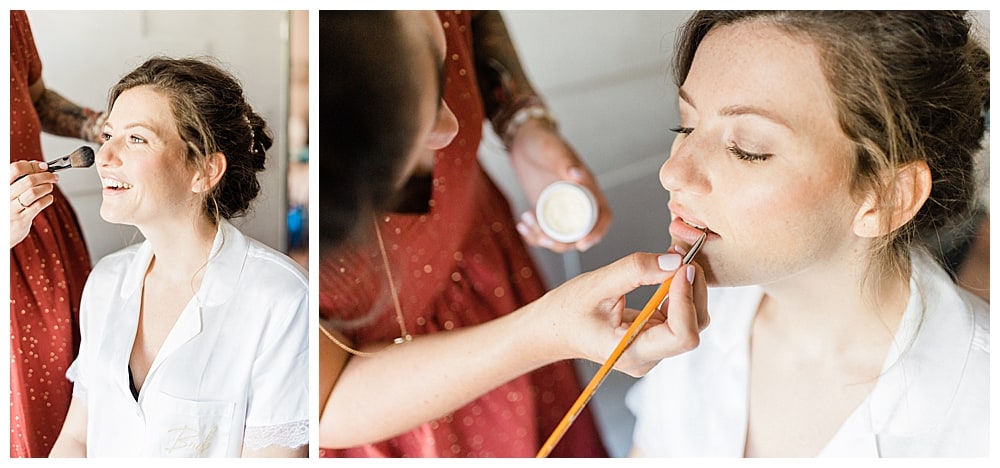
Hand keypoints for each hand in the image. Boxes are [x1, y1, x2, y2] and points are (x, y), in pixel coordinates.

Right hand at [10, 161, 56, 247]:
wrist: (4, 231)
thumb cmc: (10, 207)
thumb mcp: (10, 190)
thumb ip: (21, 178)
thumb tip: (41, 166)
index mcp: (1, 185)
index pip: (15, 168)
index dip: (33, 165)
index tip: (43, 166)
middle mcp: (4, 195)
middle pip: (28, 180)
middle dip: (45, 176)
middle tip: (53, 176)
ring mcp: (11, 208)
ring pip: (33, 192)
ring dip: (47, 187)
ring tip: (50, 187)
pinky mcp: (21, 219)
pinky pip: (38, 205)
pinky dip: (47, 199)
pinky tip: (48, 198)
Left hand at [509, 119, 611, 251]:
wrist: (521, 140)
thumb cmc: (541, 140)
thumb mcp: (551, 148)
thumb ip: (564, 161)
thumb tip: (577, 175)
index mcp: (587, 187)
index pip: (602, 216)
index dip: (597, 233)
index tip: (583, 244)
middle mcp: (577, 201)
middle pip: (579, 234)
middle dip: (562, 243)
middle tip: (543, 236)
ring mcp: (560, 208)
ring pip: (559, 236)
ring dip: (543, 237)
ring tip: (525, 219)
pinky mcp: (544, 211)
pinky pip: (543, 231)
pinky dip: (532, 235)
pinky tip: (521, 224)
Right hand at [529, 248, 708, 375]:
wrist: (550, 330)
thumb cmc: (565, 312)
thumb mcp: (597, 284)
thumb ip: (635, 270)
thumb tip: (674, 260)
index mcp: (630, 352)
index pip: (682, 335)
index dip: (687, 299)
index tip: (681, 267)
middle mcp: (646, 357)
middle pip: (693, 326)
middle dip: (693, 289)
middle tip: (683, 255)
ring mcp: (651, 350)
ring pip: (691, 321)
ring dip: (689, 288)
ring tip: (675, 259)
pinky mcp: (652, 337)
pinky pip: (678, 316)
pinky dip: (679, 291)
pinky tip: (668, 271)